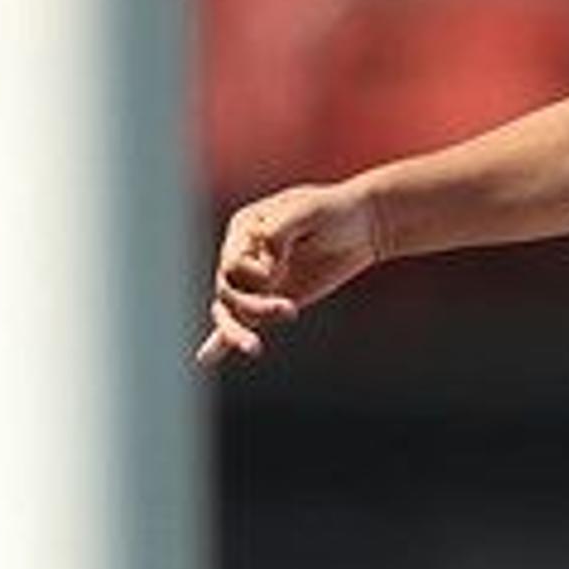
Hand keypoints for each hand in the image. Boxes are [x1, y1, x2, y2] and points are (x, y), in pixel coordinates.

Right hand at [199, 181, 381, 363]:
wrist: (364, 225)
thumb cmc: (335, 210)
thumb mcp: (308, 210)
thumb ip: (279, 230)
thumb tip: (265, 261)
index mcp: (245, 229)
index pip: (232, 262)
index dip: (258, 271)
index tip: (289, 260)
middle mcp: (244, 255)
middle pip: (228, 290)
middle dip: (255, 305)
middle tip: (290, 311)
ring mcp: (257, 280)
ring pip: (230, 310)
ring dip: (238, 331)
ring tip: (255, 349)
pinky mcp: (272, 300)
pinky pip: (243, 321)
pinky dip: (221, 341)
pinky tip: (205, 358)